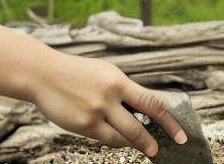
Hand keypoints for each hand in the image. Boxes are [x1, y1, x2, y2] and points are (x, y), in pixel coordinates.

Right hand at [30, 50, 187, 157]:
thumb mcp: (106, 73)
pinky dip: (115, 140)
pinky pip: (106, 139)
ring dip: (136, 144)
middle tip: (159, 149)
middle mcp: (109, 97)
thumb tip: (146, 109)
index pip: (152, 104)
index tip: (180, 135)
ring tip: (143, 147)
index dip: (170, 122)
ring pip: (123, 137)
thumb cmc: (78, 73)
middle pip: (140, 127)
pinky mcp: (83, 125)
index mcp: (119, 81)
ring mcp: (95, 113)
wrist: (43, 74)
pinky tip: (118, 139)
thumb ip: (124, 91)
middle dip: (152, 142)